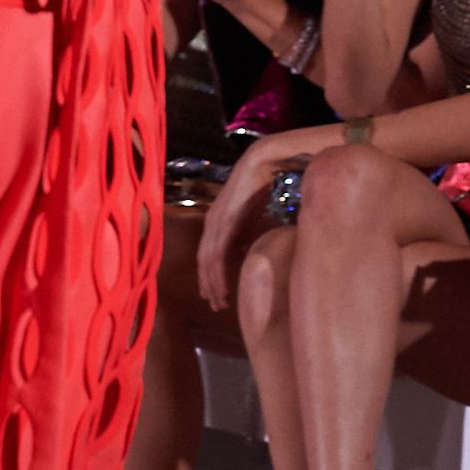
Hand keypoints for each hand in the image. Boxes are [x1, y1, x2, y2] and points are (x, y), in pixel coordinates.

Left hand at [197, 141, 273, 310]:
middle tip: (217, 306)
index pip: (209, 255)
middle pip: (204, 261)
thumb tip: (245, 252)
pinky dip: (217, 273)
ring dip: (212, 284)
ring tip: (220, 302)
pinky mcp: (223, 222)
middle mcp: (211, 222)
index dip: (211, 276)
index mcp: (217, 221)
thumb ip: (246, 234)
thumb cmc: (262, 185)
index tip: (218, 295)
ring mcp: (215, 222)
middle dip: (209, 285)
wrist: (265, 163)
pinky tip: (222, 288)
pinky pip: (216, 253)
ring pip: (207, 261)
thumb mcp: (253, 217)